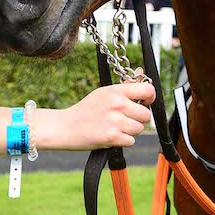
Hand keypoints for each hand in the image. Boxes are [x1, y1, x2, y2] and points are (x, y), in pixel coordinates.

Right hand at [33, 79, 155, 150]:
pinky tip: (111, 136)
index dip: (150, 98)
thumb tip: (141, 72)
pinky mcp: (112, 137)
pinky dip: (122, 141)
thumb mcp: (104, 93)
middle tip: (124, 120)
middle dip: (138, 120)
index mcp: (116, 91)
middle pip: (146, 115)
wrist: (63, 127)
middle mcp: (118, 104)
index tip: (144, 103)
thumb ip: (125, 86)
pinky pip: (131, 141)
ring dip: (130, 131)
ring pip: (139, 129)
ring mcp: (115, 121)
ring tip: (115, 128)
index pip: (148, 90)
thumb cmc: (86, 110)